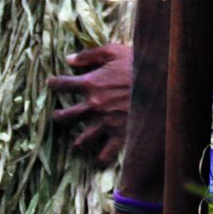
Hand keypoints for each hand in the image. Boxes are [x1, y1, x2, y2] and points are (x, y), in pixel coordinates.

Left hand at [47, 42, 131, 164]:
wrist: (162, 83)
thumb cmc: (138, 64)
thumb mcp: (113, 51)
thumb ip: (89, 55)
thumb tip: (68, 59)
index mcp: (90, 84)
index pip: (63, 85)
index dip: (54, 84)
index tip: (50, 84)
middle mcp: (93, 106)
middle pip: (66, 117)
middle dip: (59, 117)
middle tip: (58, 117)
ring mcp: (105, 123)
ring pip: (81, 139)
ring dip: (75, 143)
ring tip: (74, 146)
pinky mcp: (119, 135)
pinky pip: (105, 153)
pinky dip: (99, 160)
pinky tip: (96, 162)